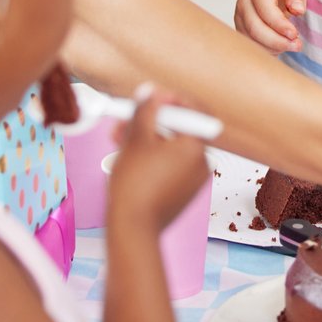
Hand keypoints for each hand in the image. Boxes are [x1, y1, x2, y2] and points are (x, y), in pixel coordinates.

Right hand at [106, 88, 210, 235]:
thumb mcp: (136, 138)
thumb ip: (145, 110)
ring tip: (119, 140)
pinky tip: (130, 157)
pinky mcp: (182, 191)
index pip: (193, 110)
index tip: (151, 97)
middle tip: (127, 119)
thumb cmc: (135, 187)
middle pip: (178, 128)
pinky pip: (170, 164)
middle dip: (150, 121)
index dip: (170, 99)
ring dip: (146, 138)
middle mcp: (202, 162)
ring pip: (171, 146)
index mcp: (197, 147)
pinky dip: (153, 157)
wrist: (133, 229)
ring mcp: (193, 179)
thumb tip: (151, 92)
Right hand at [235, 0, 306, 52]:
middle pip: (255, 29)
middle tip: (297, 45)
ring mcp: (240, 17)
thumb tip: (298, 9)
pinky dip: (268, 49)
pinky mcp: (242, 28)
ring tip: (293, 46)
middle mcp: (244, 3)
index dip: (279, 25)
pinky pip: (252, 44)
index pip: (265, 10)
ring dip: (273, 47)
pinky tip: (282, 46)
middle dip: (277, 41)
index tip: (295, 34)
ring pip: (252, 39)